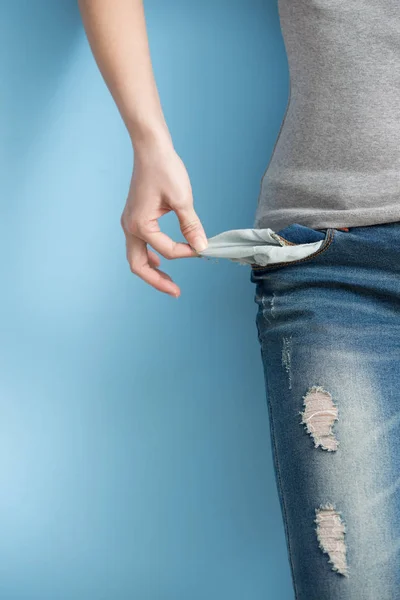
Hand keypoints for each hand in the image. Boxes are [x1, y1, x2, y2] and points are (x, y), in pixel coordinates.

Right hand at [121, 140, 207, 296]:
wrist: (150, 148)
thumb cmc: (164, 169)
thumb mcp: (182, 199)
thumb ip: (191, 226)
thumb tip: (202, 248)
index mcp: (140, 224)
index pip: (166, 250)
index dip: (187, 252)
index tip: (203, 248)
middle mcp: (130, 227)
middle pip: (138, 265)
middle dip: (157, 281)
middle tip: (176, 292)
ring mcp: (129, 223)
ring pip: (136, 257)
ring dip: (151, 271)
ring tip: (169, 282)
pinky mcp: (134, 218)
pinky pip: (138, 245)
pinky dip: (149, 256)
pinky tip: (162, 260)